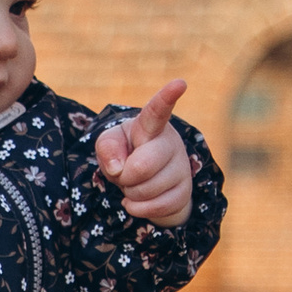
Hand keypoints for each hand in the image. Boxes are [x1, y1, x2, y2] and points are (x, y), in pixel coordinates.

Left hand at [96, 80, 193, 225]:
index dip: (167, 97)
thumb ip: (107, 148)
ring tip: (135, 183)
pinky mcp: (184, 193)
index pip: (157, 111)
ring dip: (131, 192)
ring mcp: (180, 168)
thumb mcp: (109, 145)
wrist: (145, 180)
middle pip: (142, 166)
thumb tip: (120, 168)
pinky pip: (156, 207)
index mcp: (150, 126)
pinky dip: (138, 208)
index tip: (180, 83)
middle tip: (125, 172)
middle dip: (125, 176)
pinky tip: (137, 200)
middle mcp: (170, 143)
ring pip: (147, 190)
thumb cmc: (125, 153)